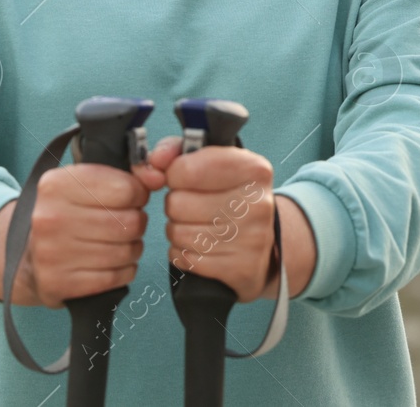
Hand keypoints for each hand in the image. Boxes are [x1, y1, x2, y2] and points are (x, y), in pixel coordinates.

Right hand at [0, 157, 165, 307]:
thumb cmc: (66, 214)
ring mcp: (51, 253)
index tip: (130, 199)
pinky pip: (116, 277)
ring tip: (119, 244)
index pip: (126, 188)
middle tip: (126, 224)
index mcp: (56, 184)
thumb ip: (127, 173)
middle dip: (137, 224)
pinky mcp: (58, 283)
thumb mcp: (84, 183)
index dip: (138, 194)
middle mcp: (50, 217)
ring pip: (126, 251)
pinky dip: (123, 271)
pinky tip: (111, 264)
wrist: (25, 255)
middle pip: (129, 222)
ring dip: (132, 249)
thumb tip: (158, 177)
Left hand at [151, 135, 278, 303]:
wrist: (266, 241)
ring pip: (178, 233)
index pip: (186, 170)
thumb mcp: (212, 161)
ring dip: (177, 230)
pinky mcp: (241, 269)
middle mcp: (257, 203)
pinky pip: (185, 259)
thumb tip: (154, 161)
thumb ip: (176, 150)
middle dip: (176, 204)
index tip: (183, 178)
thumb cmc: (230, 194)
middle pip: (177, 204)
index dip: (174, 174)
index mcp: (252, 169)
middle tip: (193, 205)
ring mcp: (251, 239)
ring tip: (196, 225)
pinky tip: (201, 246)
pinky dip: (184, 253)